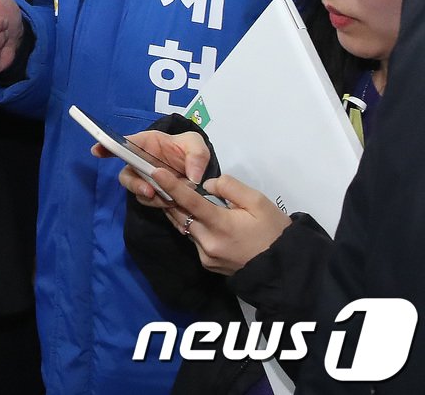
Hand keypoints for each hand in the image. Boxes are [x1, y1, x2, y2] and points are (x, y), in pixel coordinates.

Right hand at [94, 130, 211, 207]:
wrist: (199, 173)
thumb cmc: (191, 151)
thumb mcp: (197, 146)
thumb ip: (197, 156)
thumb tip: (192, 177)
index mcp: (147, 143)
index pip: (123, 143)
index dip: (107, 146)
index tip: (97, 150)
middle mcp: (141, 161)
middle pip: (127, 172)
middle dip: (134, 183)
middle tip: (149, 191)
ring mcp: (145, 179)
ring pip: (136, 189)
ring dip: (148, 196)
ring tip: (166, 200)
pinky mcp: (153, 193)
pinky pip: (148, 201)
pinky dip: (158, 204)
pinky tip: (172, 204)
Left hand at [153, 169, 291, 275]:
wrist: (286, 269)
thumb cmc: (275, 232)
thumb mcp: (258, 202)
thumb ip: (230, 188)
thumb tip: (208, 186)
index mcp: (221, 225)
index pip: (189, 202)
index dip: (171, 185)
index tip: (156, 172)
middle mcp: (208, 243)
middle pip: (182, 216)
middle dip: (171, 198)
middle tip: (164, 182)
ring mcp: (207, 257)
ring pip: (186, 229)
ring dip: (181, 213)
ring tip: (178, 198)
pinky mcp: (208, 265)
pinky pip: (195, 241)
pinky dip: (194, 228)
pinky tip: (200, 220)